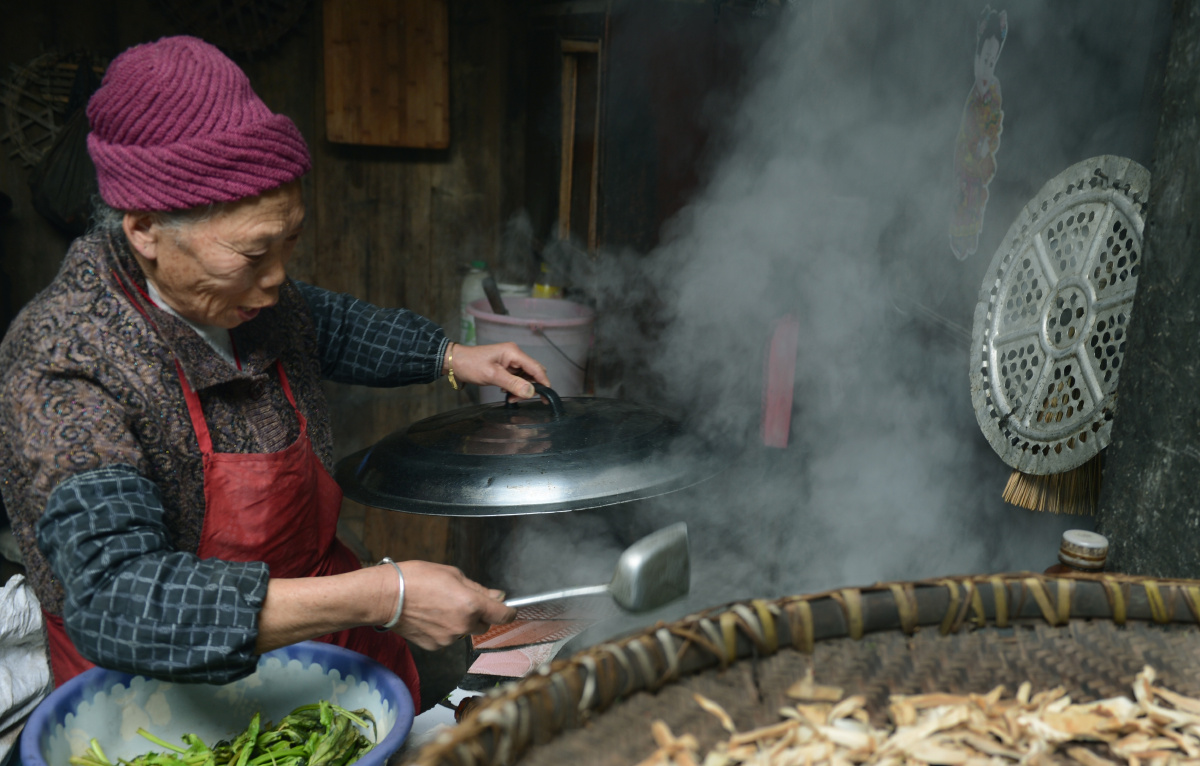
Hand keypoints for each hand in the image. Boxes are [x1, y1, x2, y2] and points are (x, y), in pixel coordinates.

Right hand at [391, 561, 514, 649]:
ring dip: (460, 622)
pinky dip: (444, 629)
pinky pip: (448, 638)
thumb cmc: (416, 579)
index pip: (503, 615)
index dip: (508, 611)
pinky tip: (430, 617)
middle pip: (483, 625)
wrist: (386, 597)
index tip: (508, 608)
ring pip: (464, 632)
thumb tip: (497, 597)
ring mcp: (449, 639)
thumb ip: (478, 589)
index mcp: (471, 605)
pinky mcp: (435, 646)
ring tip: (440, 606)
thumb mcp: (452, 574)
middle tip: (461, 600)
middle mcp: (463, 625)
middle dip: (478, 614)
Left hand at [447, 342, 550, 398]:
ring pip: (525, 377)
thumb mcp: (492, 375)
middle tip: (521, 399)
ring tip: (510, 397)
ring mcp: (510, 361)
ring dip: (521, 389)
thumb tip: (531, 392)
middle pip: (533, 372)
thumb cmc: (471, 365)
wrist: (455, 362)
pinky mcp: (505, 366)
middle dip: (531, 387)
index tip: (547, 396)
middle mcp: (515, 355)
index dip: (543, 382)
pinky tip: (506, 392)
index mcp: (514, 352)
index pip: (536, 368)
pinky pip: (517, 378)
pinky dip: (515, 387)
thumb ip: (513, 384)